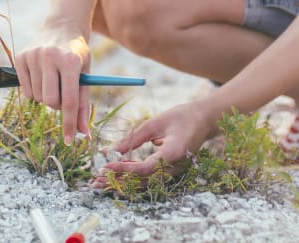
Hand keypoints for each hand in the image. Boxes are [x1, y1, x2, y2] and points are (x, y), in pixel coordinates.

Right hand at [14, 28, 90, 143]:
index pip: (69, 101)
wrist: (62, 26)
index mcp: (70, 61)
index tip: (69, 140)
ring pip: (36, 98)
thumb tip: (83, 134)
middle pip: (50, 101)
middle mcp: (49, 57)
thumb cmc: (77, 55)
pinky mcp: (20, 57)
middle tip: (63, 94)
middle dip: (57, 105)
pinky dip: (34, 91)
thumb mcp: (86, 75)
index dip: (69, 123)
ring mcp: (32, 56)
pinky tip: (42, 77)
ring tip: (53, 82)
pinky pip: (25, 90)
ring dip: (46, 97)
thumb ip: (84, 104)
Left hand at [95, 100, 219, 184]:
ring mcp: (174, 171)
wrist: (204, 120)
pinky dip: (132, 176)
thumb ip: (133, 139)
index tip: (105, 166)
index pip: (144, 168)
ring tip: (101, 182)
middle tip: (94, 182)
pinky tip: (116, 174)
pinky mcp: (170, 170)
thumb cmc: (181, 116)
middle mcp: (174, 167)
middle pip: (142, 181)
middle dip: (118, 182)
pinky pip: (149, 177)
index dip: (123, 170)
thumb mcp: (155, 123)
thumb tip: (109, 152)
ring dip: (122, 182)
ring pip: (144, 182)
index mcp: (173, 153)